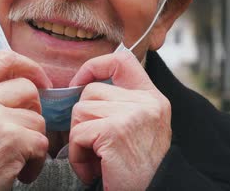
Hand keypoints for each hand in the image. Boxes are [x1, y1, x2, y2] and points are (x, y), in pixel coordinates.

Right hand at [0, 51, 51, 189]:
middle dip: (33, 112)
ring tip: (15, 157)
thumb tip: (24, 77)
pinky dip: (36, 161)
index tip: (41, 82)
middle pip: (28, 89)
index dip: (29, 66)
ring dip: (33, 142)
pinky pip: (41, 143)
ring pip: (37, 119)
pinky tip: (20, 171)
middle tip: (22, 133)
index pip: (3, 58)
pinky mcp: (10, 140)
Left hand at [68, 50, 171, 190]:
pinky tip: (92, 170)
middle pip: (90, 91)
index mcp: (152, 97)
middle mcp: (146, 102)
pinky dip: (77, 156)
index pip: (122, 60)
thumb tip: (82, 88)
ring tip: (95, 159)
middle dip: (83, 119)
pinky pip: (77, 134)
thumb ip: (122, 104)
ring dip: (79, 139)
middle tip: (93, 145)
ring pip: (80, 111)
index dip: (95, 66)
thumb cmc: (141, 168)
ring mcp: (131, 115)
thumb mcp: (141, 126)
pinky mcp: (115, 132)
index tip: (80, 84)